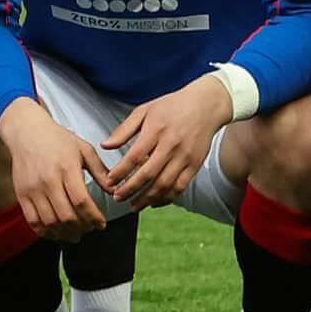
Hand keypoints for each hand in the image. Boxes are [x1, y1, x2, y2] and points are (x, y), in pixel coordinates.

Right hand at [0, 98, 105, 237]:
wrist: (26, 131)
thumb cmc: (56, 139)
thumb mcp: (84, 149)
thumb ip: (100, 171)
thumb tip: (115, 191)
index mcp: (66, 168)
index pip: (81, 201)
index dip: (93, 218)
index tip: (101, 224)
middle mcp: (48, 180)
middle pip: (66, 216)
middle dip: (82, 228)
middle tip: (89, 229)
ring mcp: (33, 189)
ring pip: (50, 222)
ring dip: (66, 233)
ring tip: (75, 234)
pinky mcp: (22, 194)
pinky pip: (33, 221)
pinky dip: (46, 232)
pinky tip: (56, 232)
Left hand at [95, 74, 230, 211]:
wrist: (205, 105)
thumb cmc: (171, 106)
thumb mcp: (144, 110)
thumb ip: (124, 129)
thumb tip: (105, 145)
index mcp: (156, 129)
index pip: (134, 156)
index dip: (120, 172)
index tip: (109, 181)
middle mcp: (171, 144)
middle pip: (148, 174)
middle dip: (130, 189)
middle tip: (117, 198)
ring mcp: (185, 156)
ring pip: (164, 184)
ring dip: (147, 199)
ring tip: (133, 206)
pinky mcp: (195, 165)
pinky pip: (180, 187)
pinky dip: (166, 198)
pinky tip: (153, 202)